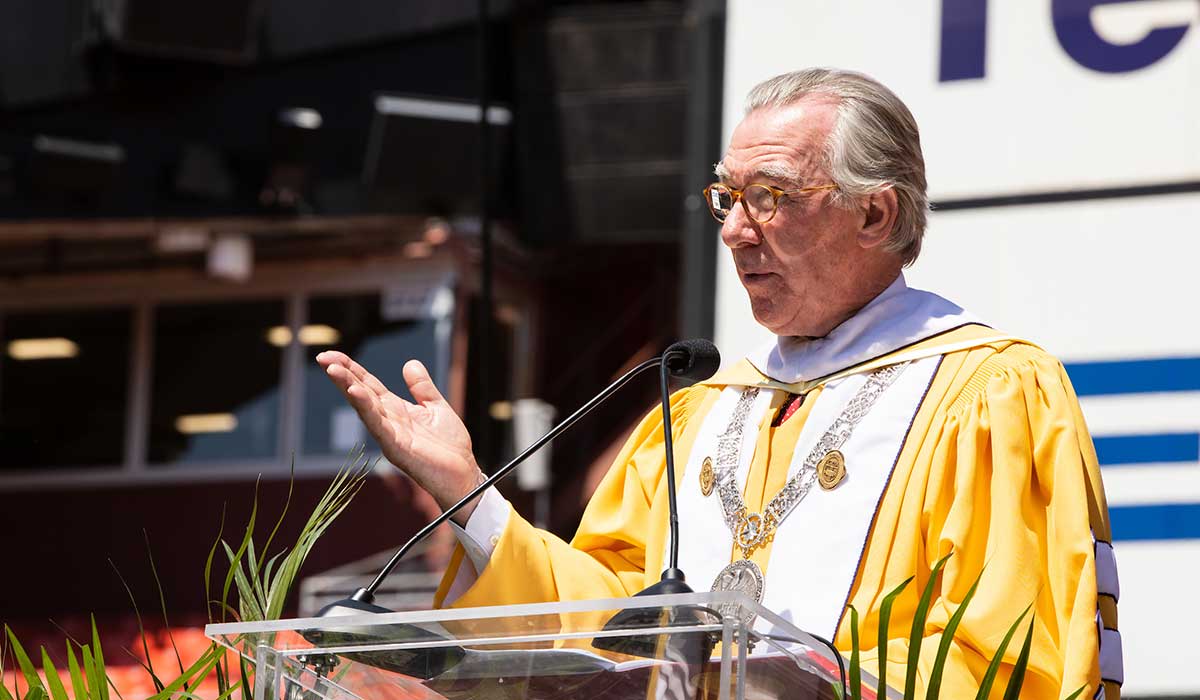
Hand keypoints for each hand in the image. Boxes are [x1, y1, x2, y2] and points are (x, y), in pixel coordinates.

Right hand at [316, 351, 483, 524]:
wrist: (463, 474)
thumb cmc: (450, 446)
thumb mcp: (437, 407)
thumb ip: (422, 388)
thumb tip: (410, 363)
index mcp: (395, 410)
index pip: (369, 385)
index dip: (351, 369)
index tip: (332, 354)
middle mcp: (387, 421)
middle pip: (361, 393)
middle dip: (342, 375)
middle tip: (323, 357)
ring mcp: (389, 435)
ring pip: (364, 407)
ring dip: (348, 387)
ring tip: (333, 369)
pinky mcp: (397, 448)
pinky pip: (379, 425)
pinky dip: (366, 409)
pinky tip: (356, 392)